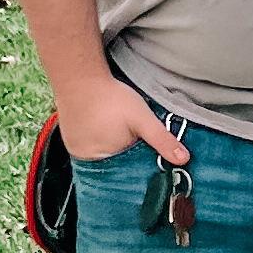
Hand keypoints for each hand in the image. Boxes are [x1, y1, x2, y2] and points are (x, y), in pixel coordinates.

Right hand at [55, 79, 186, 167]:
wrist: (80, 77)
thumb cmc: (111, 98)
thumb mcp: (142, 119)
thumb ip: (162, 139)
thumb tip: (183, 159)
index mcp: (103, 162)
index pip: (125, 175)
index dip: (138, 169)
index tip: (148, 161)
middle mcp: (86, 160)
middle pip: (112, 167)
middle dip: (126, 158)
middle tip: (134, 143)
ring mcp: (75, 150)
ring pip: (101, 157)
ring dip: (112, 150)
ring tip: (119, 134)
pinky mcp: (70, 139)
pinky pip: (89, 147)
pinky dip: (99, 142)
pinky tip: (106, 129)